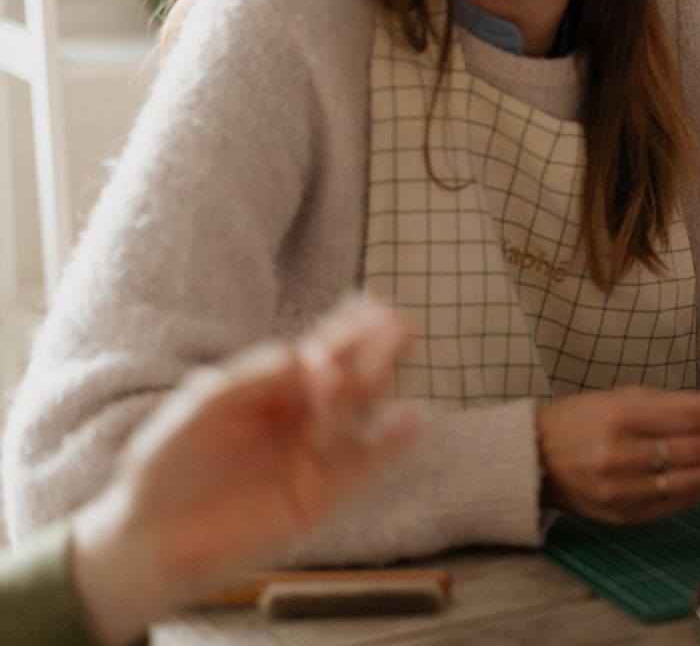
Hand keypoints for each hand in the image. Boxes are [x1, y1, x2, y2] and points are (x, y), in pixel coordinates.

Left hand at [68, 297, 421, 645]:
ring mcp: (314, 458)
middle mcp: (302, 420)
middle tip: (398, 324)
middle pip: (350, 379)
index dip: (348, 330)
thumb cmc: (166, 465)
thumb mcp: (200, 407)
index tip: (374, 305)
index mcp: (275, 391)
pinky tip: (411, 420)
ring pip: (360, 416)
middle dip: (374, 350)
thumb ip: (251, 380)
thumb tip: (305, 355)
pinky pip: (363, 468)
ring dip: (382, 384)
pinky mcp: (320, 497)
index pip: (320, 353)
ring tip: (400, 355)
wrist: (147, 535)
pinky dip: (390, 447)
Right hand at [536, 383, 699, 523]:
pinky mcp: (625, 517)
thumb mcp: (627, 396)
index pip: (692, 416)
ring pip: (695, 480)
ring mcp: (622, 493)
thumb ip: (682, 400)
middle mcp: (620, 458)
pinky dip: (699, 483)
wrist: (532, 459)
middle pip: (698, 449)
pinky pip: (679, 502)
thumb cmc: (583, 419)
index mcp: (620, 418)